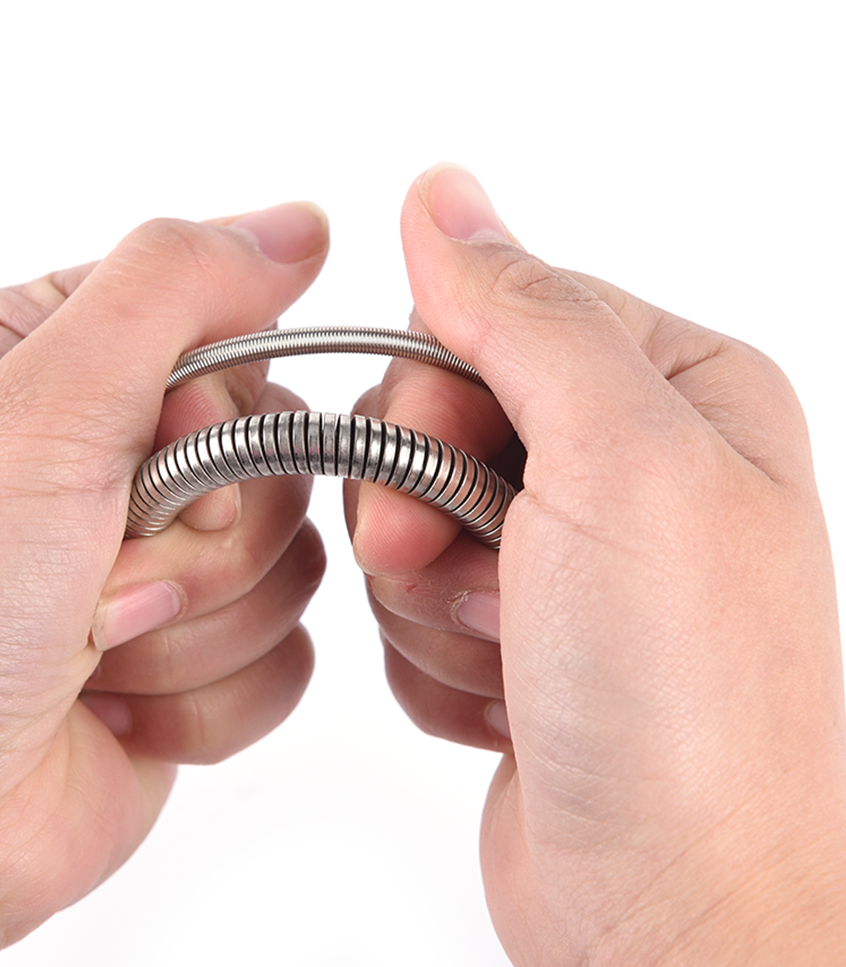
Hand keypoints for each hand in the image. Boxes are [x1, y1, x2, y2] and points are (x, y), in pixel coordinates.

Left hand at [0, 205, 327, 964]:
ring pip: (295, 561)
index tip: (157, 452)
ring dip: (201, 622)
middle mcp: (109, 461)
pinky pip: (289, 655)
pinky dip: (209, 695)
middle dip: (208, 532)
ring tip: (96, 646)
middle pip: (279, 453)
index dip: (220, 403)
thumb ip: (174, 289)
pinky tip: (120, 705)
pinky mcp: (197, 655)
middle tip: (106, 569)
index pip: (226, 332)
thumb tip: (298, 226)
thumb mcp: (35, 407)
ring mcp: (160, 564)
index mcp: (52, 368)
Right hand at [348, 165, 845, 964]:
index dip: (433, 388)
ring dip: (428, 593)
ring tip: (507, 652)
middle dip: (422, 502)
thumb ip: (522, 314)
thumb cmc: (684, 707)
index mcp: (676, 393)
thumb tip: (445, 197)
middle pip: (437, 413)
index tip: (438, 474)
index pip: (495, 316)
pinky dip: (431, 655)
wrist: (675, 912)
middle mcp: (626, 468)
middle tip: (472, 574)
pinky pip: (409, 601)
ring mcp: (566, 555)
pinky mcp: (513, 633)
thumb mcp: (617, 464)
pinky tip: (503, 701)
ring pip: (408, 511)